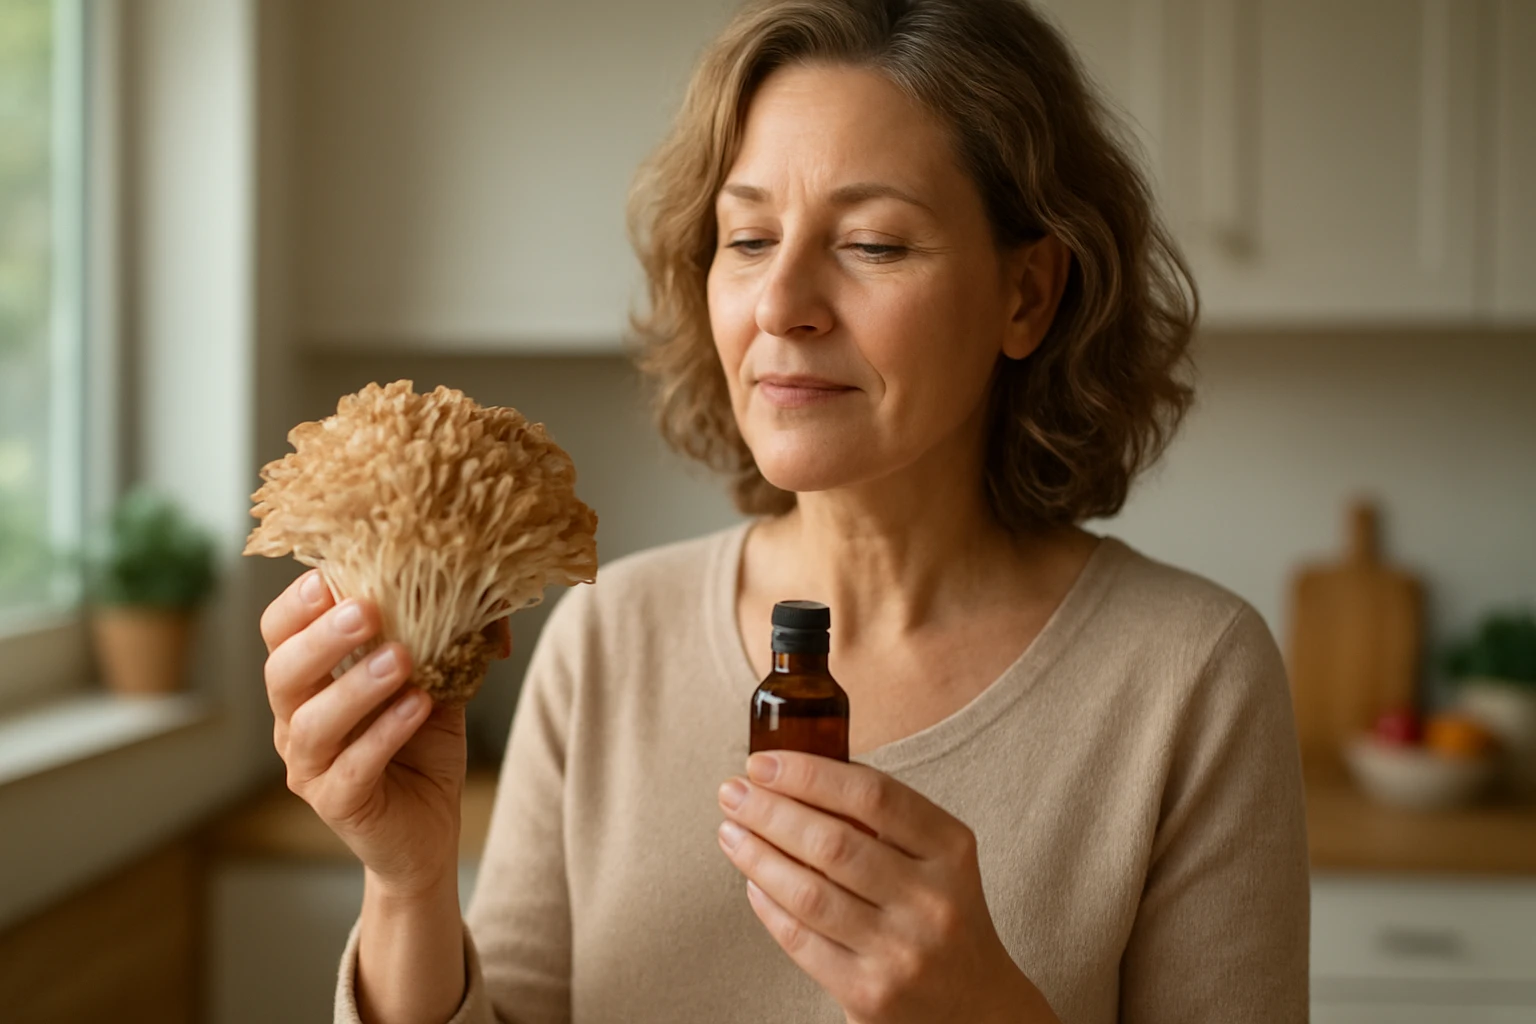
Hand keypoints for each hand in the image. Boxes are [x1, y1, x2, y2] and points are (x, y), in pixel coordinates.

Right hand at [261, 568, 509, 897]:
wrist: (430, 827)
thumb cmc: (422, 744)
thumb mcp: (433, 680)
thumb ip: (438, 638)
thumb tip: (472, 587)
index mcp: (309, 682)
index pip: (279, 634)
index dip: (296, 605)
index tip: (328, 576)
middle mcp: (295, 721)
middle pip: (283, 673)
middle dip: (321, 638)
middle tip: (365, 610)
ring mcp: (309, 767)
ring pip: (313, 723)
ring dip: (356, 685)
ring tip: (399, 659)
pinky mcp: (337, 803)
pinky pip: (353, 767)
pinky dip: (385, 733)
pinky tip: (418, 705)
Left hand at [717, 752, 1058, 1023]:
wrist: (975, 1004)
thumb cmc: (940, 912)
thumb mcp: (935, 856)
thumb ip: (881, 818)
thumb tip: (794, 776)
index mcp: (951, 849)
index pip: (872, 795)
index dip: (809, 773)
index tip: (762, 763)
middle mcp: (931, 900)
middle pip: (832, 842)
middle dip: (770, 811)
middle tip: (731, 792)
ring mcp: (901, 951)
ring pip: (808, 892)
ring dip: (757, 855)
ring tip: (731, 831)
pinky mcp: (869, 993)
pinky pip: (800, 939)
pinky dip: (767, 904)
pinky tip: (752, 880)